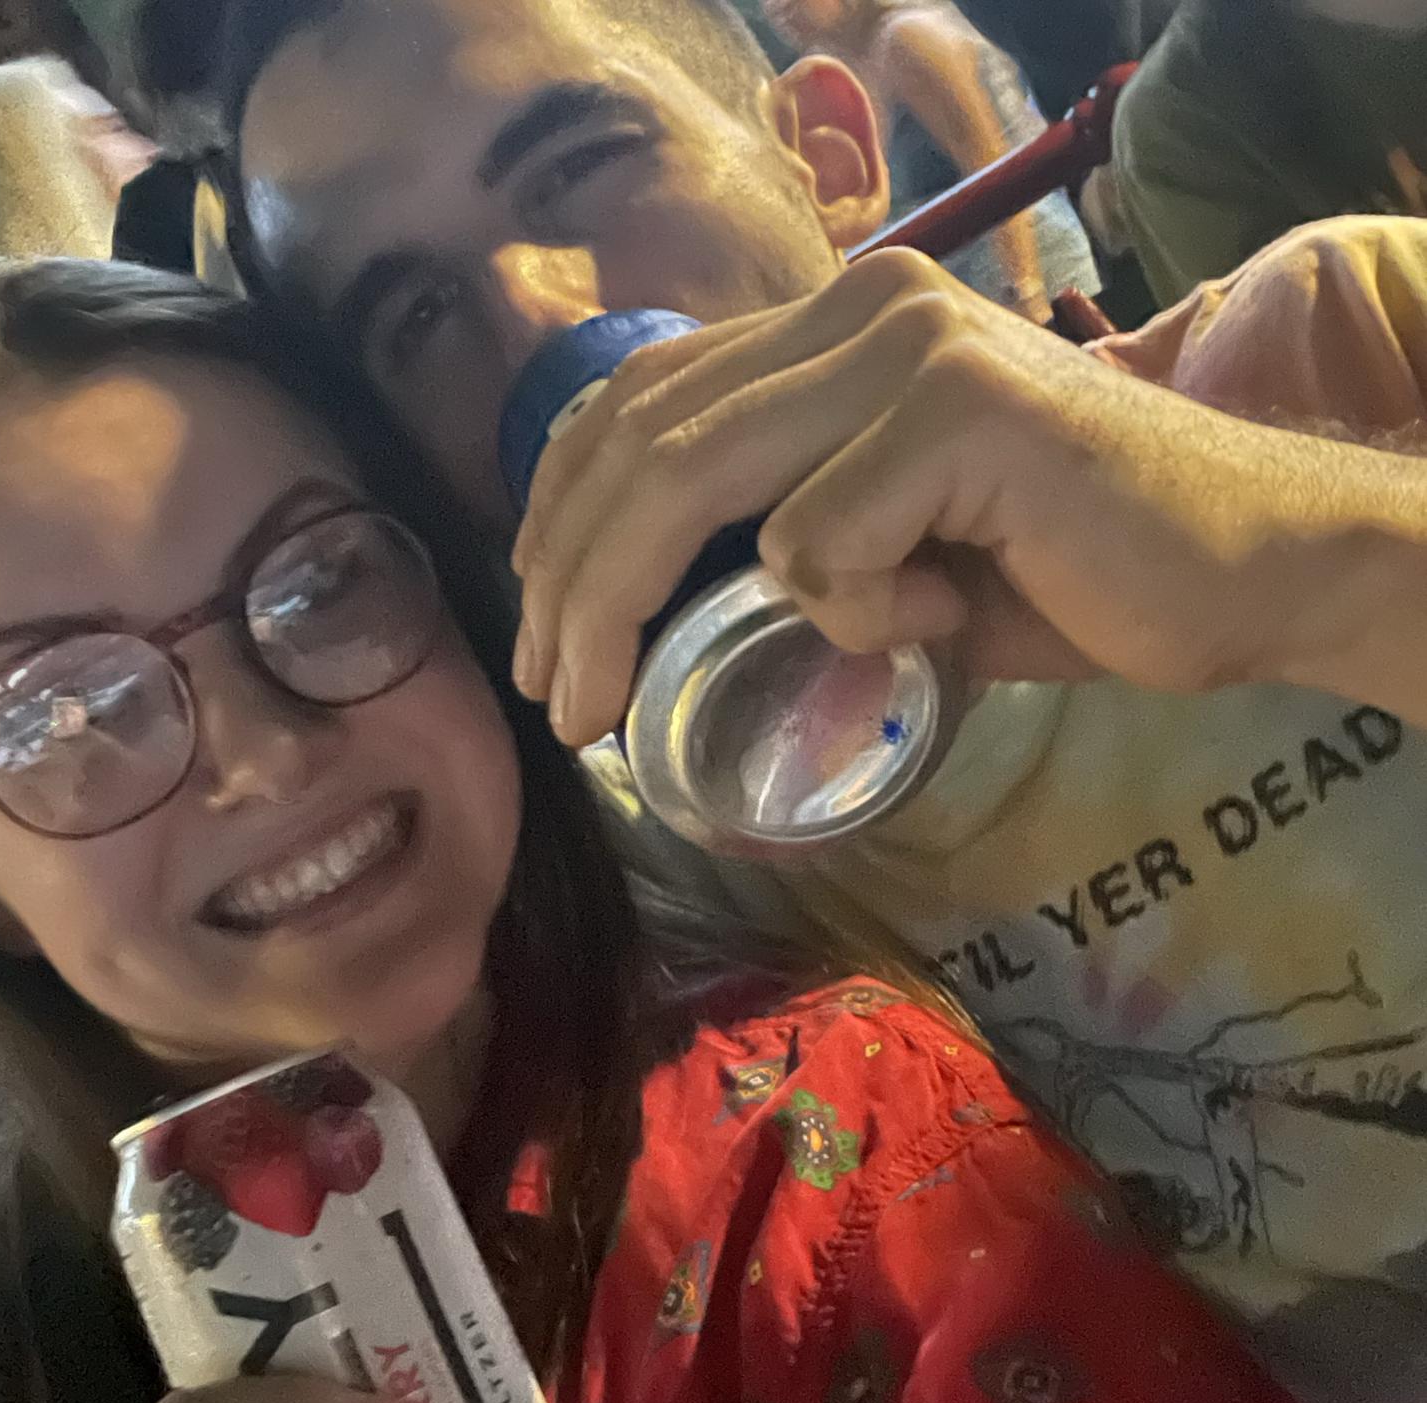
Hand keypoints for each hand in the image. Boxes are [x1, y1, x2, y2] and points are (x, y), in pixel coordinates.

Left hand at [512, 248, 1310, 746]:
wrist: (1243, 570)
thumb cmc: (1061, 572)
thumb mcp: (886, 552)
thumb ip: (779, 543)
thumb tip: (653, 613)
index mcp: (828, 330)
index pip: (641, 399)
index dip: (561, 510)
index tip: (539, 620)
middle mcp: (858, 310)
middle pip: (643, 440)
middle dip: (567, 585)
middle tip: (554, 703)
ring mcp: (908, 348)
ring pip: (696, 479)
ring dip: (630, 613)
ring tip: (614, 712)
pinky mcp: (960, 409)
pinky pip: (821, 542)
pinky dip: (849, 615)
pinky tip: (932, 624)